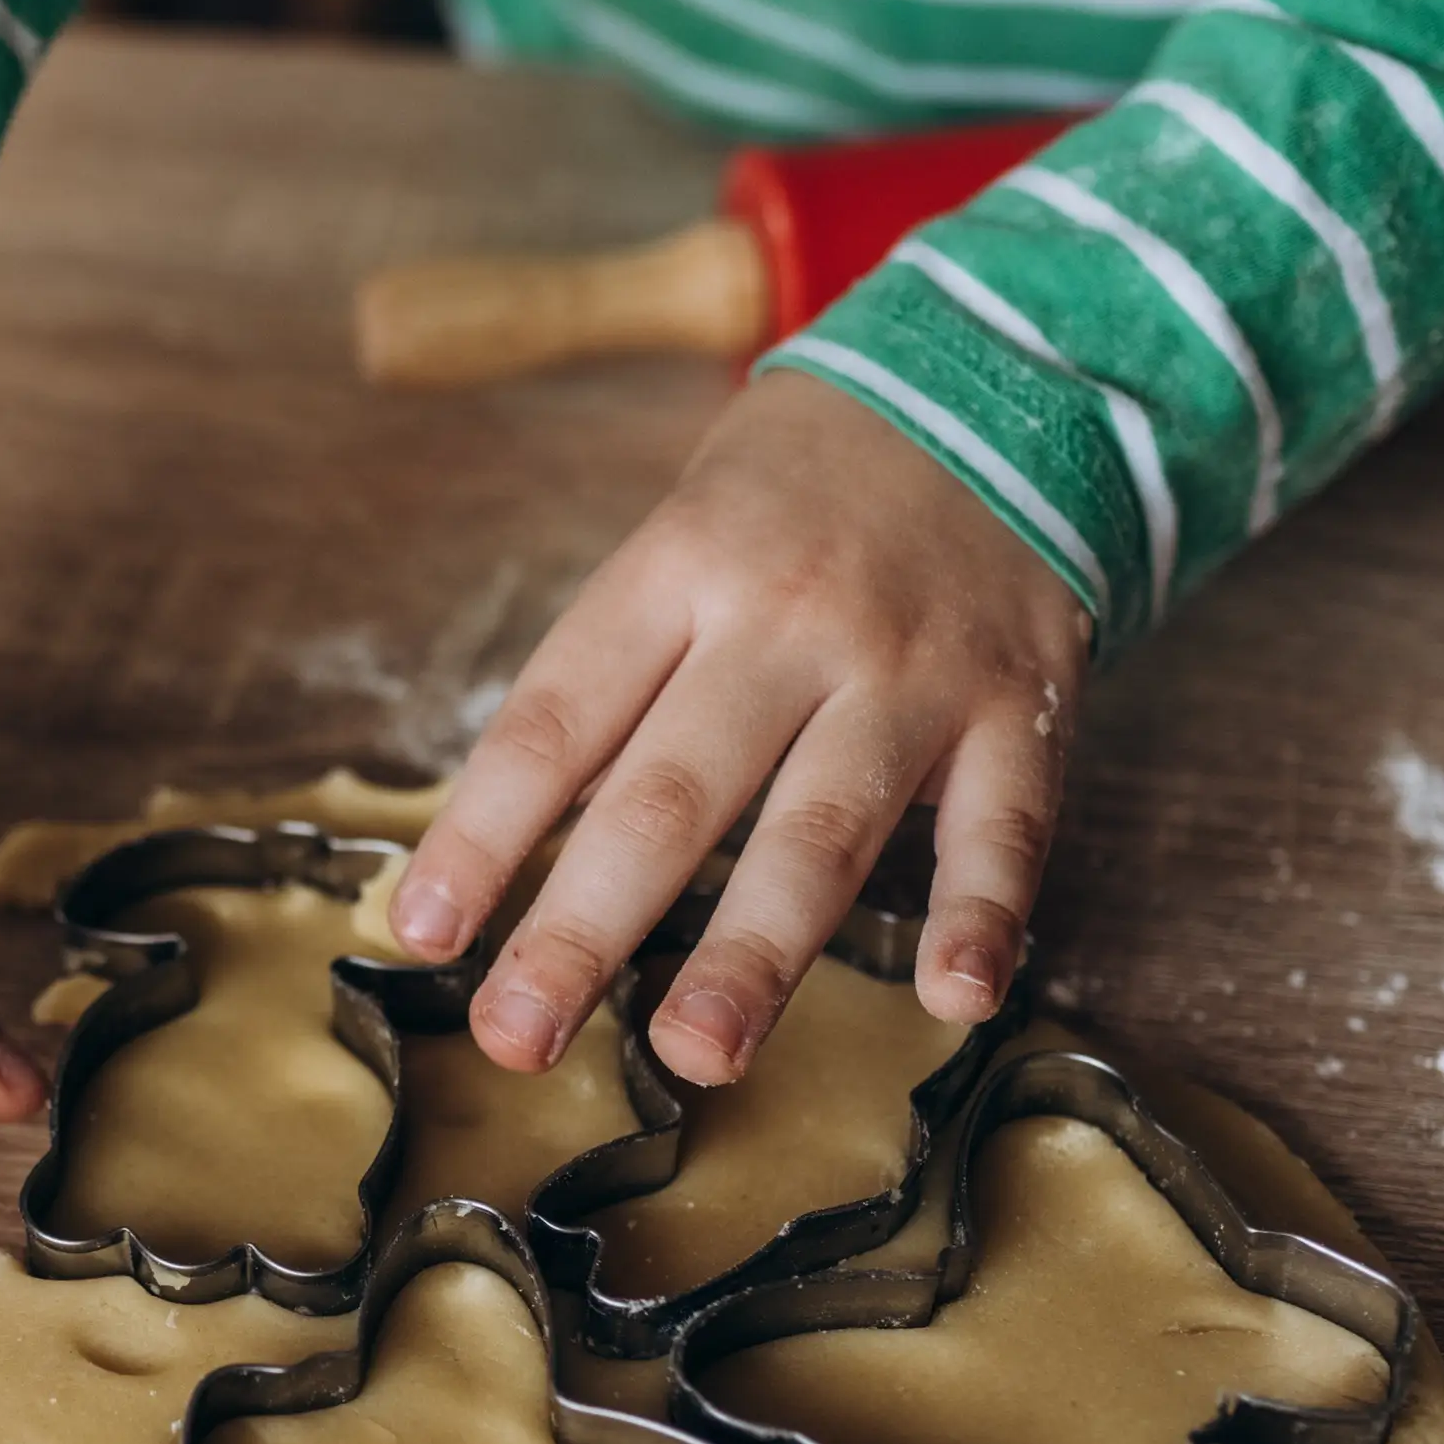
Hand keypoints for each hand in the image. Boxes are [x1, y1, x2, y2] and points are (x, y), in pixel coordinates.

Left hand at [390, 370, 1092, 1083]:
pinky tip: (952, 998)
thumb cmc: (790, 503)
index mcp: (675, 571)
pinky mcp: (1020, 704)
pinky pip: (1003, 823)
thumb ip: (617, 693)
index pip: (557, 718)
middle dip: (585, 925)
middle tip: (515, 1035)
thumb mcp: (678, 546)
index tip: (423, 930)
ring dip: (756, 951)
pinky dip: (981, 911)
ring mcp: (910, 666)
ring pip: (821, 826)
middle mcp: (786, 620)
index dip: (485, 829)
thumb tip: (511, 859)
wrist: (989, 389)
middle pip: (670, 793)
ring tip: (694, 1054)